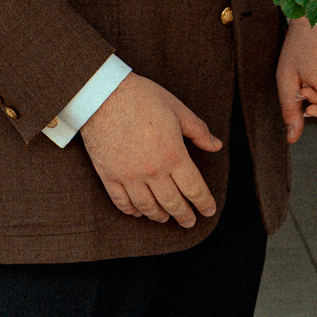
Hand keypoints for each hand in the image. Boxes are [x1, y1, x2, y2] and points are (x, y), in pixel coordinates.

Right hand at [80, 73, 222, 227]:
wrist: (101, 94)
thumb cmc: (142, 97)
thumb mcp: (177, 109)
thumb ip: (199, 130)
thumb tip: (216, 145)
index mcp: (173, 154)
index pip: (194, 189)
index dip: (204, 203)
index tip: (209, 211)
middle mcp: (152, 171)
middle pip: (173, 203)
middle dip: (185, 216)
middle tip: (190, 222)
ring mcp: (129, 176)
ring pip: (147, 207)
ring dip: (159, 216)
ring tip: (165, 218)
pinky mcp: (109, 175)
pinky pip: (122, 202)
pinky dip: (132, 211)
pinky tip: (139, 212)